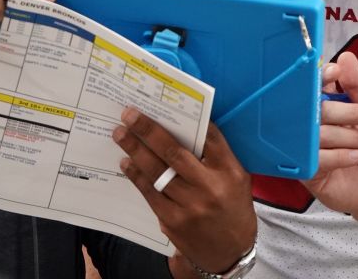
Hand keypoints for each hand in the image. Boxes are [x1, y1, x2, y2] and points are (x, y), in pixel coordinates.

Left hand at [114, 107, 255, 273]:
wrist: (231, 252)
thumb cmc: (234, 208)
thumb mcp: (237, 179)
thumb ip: (216, 157)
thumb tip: (187, 129)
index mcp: (229, 172)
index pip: (208, 137)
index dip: (188, 119)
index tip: (165, 105)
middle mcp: (209, 187)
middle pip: (173, 152)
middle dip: (148, 130)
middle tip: (129, 115)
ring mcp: (189, 206)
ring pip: (156, 172)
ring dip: (135, 150)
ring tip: (120, 134)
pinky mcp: (172, 221)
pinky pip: (149, 193)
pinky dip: (136, 176)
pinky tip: (127, 163)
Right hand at [302, 51, 357, 221]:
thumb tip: (346, 57)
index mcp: (324, 105)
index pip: (312, 86)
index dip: (320, 77)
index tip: (334, 72)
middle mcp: (312, 124)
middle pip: (316, 110)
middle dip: (347, 112)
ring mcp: (308, 147)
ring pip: (318, 134)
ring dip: (349, 136)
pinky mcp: (308, 171)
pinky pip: (315, 158)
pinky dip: (338, 155)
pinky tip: (355, 156)